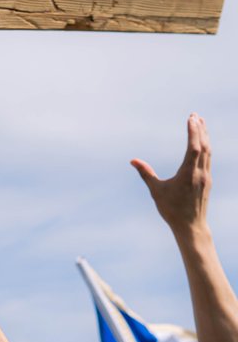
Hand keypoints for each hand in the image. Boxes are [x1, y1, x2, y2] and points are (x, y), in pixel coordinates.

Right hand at [131, 114, 210, 237]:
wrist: (190, 227)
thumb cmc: (172, 210)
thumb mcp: (156, 191)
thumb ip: (146, 174)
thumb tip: (133, 160)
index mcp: (188, 174)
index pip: (194, 148)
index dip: (194, 131)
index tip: (191, 118)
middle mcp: (200, 173)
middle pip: (204, 146)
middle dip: (200, 129)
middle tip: (195, 115)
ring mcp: (206, 177)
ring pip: (208, 152)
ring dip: (204, 136)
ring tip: (201, 123)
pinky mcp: (207, 181)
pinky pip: (208, 159)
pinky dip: (205, 147)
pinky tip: (202, 143)